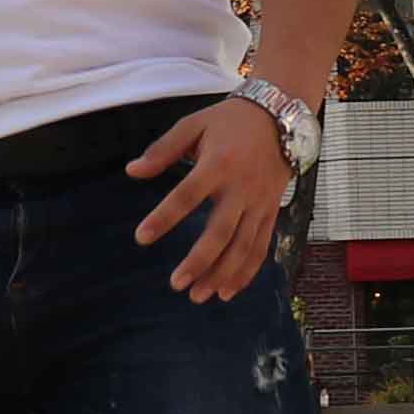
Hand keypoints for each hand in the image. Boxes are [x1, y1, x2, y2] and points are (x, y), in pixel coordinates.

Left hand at [126, 96, 296, 305]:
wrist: (281, 117)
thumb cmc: (231, 121)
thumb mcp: (194, 125)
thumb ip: (162, 150)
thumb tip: (131, 171)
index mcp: (218, 164)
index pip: (187, 195)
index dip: (164, 217)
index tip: (141, 237)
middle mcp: (241, 187)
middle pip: (220, 232)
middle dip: (199, 261)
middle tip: (176, 284)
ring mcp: (260, 203)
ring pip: (243, 246)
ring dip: (222, 274)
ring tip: (199, 295)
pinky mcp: (271, 212)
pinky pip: (261, 247)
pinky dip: (246, 271)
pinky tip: (228, 290)